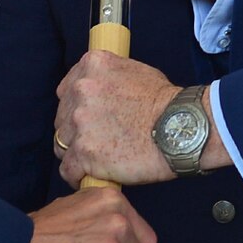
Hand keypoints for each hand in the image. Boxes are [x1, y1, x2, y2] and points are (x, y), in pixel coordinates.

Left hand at [56, 56, 231, 187]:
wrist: (181, 128)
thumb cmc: (165, 102)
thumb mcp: (134, 70)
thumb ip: (107, 77)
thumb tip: (97, 88)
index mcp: (91, 66)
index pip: (65, 92)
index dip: (76, 108)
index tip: (87, 120)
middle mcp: (81, 90)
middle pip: (62, 119)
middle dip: (76, 131)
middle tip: (97, 142)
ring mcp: (80, 122)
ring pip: (61, 144)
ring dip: (75, 154)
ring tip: (95, 161)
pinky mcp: (84, 153)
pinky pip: (67, 169)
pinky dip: (77, 176)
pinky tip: (90, 177)